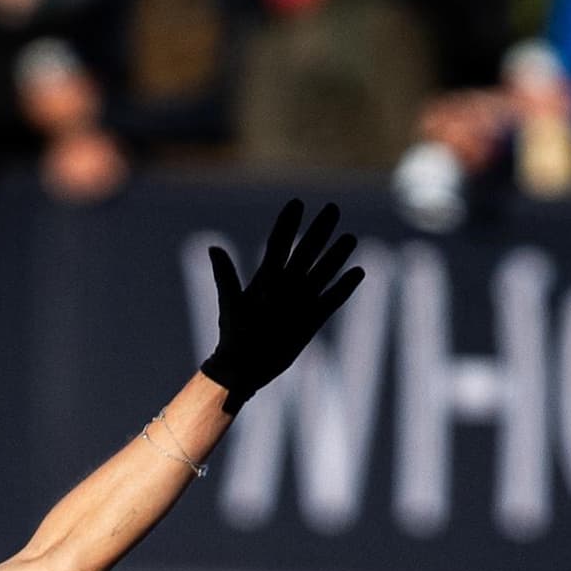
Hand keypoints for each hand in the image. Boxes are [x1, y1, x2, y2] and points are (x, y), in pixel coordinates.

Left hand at [199, 200, 364, 408]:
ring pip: (323, 272)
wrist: (245, 367)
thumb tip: (213, 248)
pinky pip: (332, 299)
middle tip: (333, 208)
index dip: (287, 223)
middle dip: (319, 230)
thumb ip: (226, 275)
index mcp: (266, 278)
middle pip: (307, 251)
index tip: (297, 203)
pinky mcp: (312, 319)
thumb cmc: (234, 336)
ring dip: (336, 256)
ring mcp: (301, 300)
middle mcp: (287, 285)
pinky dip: (344, 287)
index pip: (279, 243)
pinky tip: (357, 272)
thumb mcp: (231, 303)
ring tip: (350, 238)